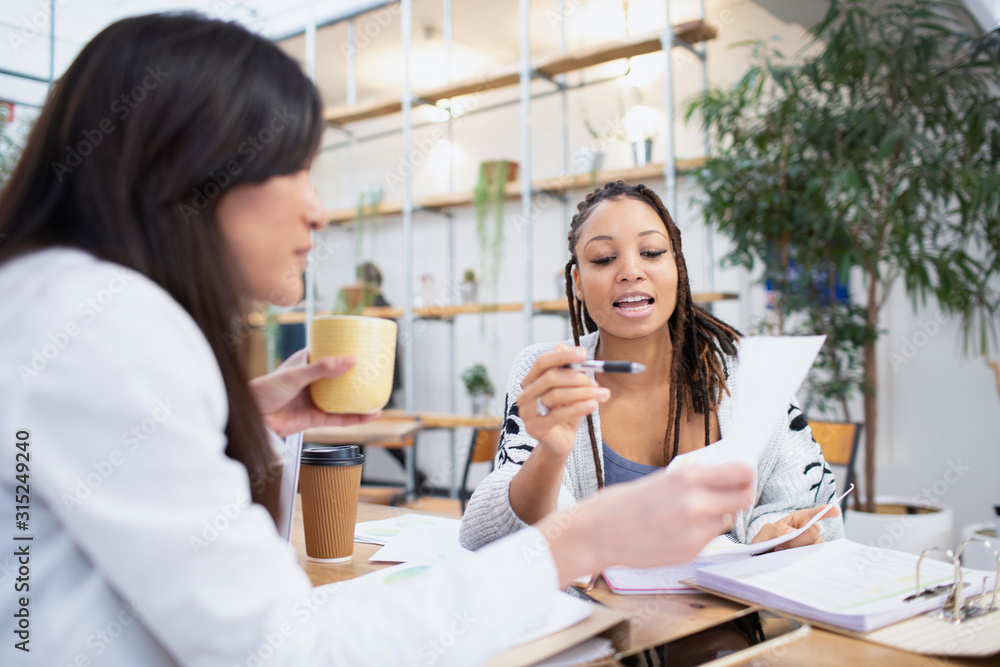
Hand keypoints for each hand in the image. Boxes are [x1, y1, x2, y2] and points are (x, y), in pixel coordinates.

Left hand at [249, 348, 379, 436]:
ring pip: (343, 397)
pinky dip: (357, 417)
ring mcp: (315, 399)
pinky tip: (371, 414)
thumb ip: (323, 368)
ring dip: (360, 396)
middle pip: (340, 376)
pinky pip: (341, 418)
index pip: (328, 352)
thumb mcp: (296, 375)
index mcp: (306, 363)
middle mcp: (313, 381)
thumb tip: (350, 360)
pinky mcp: (316, 418)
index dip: (344, 348)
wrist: (251, 418)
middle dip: (357, 373)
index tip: (362, 345)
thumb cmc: (264, 390)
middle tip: (376, 368)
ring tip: (380, 391)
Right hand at [517, 344, 609, 460]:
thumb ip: (568, 369)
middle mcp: (524, 395)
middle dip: (577, 378)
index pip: (542, 362)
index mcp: (530, 381)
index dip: (562, 356)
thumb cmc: (566, 412)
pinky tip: (594, 405)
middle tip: (597, 381)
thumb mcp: (570, 389)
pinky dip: (580, 407)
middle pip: (550, 378)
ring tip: (603, 394)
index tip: (584, 353)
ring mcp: (527, 412)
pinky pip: (559, 414)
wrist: (561, 442)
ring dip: (583, 393)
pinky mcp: (534, 428)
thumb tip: (561, 345)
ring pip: (556, 396)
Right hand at [542, 463, 755, 585]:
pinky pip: (709, 538)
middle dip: (740, 494)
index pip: (742, 472)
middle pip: (744, 498)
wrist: (596, 534)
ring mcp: (695, 532)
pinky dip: (701, 532)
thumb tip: (721, 473)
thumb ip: (692, 478)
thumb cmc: (621, 504)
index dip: (746, 473)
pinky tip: (678, 528)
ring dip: (718, 515)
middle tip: (730, 492)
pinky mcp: (690, 553)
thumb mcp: (660, 479)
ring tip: (693, 512)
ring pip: (727, 520)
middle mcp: (696, 505)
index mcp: (687, 478)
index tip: (743, 473)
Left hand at [751, 505, 839, 550]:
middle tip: (782, 544)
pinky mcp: (811, 557)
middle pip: (814, 532)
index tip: (834, 511)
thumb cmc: (766, 541)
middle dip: (799, 538)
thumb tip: (792, 532)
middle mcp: (808, 530)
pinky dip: (804, 558)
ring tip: (783, 551)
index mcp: (799, 520)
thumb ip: (775, 530)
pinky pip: (815, 557)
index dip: (825, 511)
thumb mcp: (765, 533)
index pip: (815, 513)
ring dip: (799, 549)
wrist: (764, 557)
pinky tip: (792, 558)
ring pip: (815, 546)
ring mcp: (811, 544)